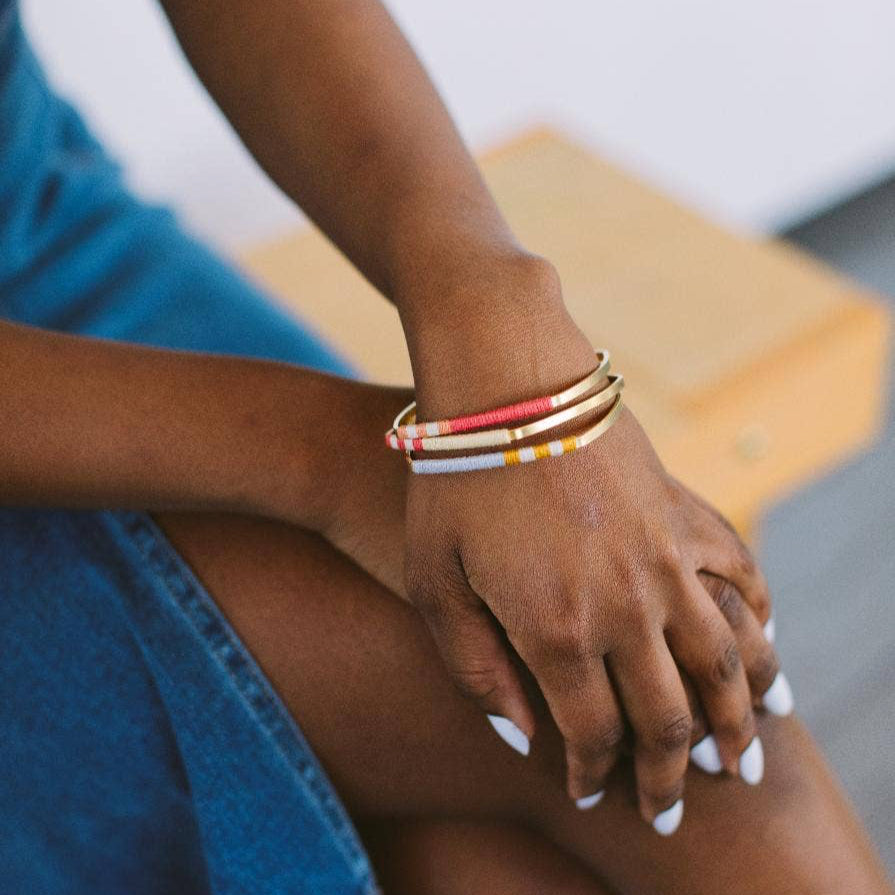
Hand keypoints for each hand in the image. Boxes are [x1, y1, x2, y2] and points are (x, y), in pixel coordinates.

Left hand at [401, 261, 781, 829]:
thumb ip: (476, 671)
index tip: (594, 796)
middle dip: (671, 776)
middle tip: (669, 807)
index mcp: (556, 630)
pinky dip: (760, 622)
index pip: (594, 736)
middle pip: (669, 718)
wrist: (503, 382)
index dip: (596, 777)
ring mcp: (664, 557)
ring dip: (738, 722)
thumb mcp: (433, 584)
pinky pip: (740, 576)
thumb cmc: (450, 482)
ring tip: (740, 760)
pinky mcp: (681, 512)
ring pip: (725, 664)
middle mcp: (625, 605)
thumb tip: (527, 741)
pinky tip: (762, 648)